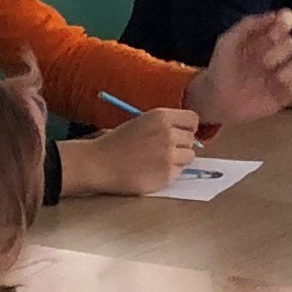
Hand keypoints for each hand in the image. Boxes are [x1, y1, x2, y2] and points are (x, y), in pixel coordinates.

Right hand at [59, 108, 200, 196]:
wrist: (99, 164)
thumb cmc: (116, 143)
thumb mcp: (141, 122)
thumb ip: (163, 125)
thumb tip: (185, 133)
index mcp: (161, 116)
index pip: (193, 119)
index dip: (188, 127)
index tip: (180, 132)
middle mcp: (169, 134)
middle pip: (191, 138)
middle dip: (180, 143)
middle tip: (163, 149)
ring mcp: (169, 155)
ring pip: (189, 156)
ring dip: (179, 158)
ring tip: (159, 161)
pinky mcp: (168, 175)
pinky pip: (179, 172)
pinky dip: (169, 172)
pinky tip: (153, 171)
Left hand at [187, 9, 291, 125]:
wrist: (218, 102)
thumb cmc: (222, 70)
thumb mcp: (228, 43)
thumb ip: (248, 25)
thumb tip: (275, 14)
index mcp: (263, 40)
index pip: (281, 25)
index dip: (283, 24)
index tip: (282, 24)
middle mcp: (275, 56)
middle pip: (290, 44)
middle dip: (279, 50)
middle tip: (265, 62)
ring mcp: (282, 75)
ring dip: (291, 68)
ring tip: (276, 78)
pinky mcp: (287, 94)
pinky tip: (283, 88)